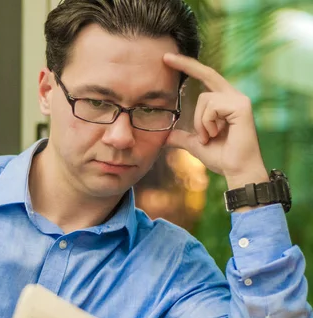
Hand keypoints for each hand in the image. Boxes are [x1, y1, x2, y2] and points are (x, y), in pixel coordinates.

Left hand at [162, 53, 267, 190]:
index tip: (169, 59)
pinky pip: (212, 107)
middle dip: (185, 64)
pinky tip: (217, 134)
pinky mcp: (241, 106)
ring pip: (204, 99)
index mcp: (224, 102)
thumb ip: (183, 137)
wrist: (236, 171)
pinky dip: (207, 123)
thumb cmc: (221, 157)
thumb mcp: (196, 144)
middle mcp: (233, 96)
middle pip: (207, 73)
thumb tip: (167, 137)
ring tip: (210, 136)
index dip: (189, 67)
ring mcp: (239, 99)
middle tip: (164, 57)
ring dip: (200, 122)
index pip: (206, 78)